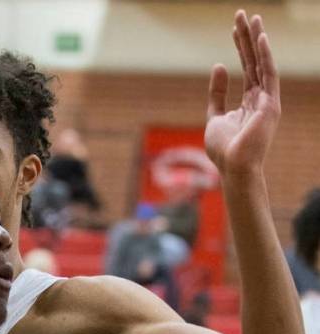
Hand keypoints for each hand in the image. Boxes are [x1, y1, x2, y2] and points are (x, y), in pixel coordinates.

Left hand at [204, 11, 279, 174]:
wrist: (233, 168)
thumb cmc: (224, 149)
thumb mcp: (214, 116)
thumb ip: (217, 93)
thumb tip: (219, 65)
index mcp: (250, 100)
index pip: (246, 67)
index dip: (240, 46)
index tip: (234, 27)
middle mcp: (262, 97)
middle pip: (254, 60)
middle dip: (248, 37)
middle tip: (242, 14)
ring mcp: (268, 100)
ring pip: (262, 63)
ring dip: (257, 40)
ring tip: (252, 18)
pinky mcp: (270, 104)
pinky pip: (268, 75)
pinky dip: (264, 56)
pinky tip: (260, 38)